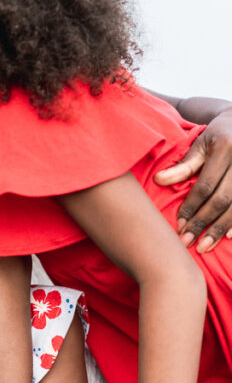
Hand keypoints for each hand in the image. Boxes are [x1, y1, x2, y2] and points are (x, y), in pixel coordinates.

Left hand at [154, 108, 231, 251]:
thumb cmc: (216, 136)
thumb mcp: (199, 144)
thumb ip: (182, 165)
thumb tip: (158, 181)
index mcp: (224, 148)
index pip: (205, 185)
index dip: (191, 207)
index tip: (178, 225)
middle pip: (223, 199)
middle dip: (204, 223)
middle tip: (187, 242)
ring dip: (220, 228)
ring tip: (204, 246)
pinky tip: (228, 236)